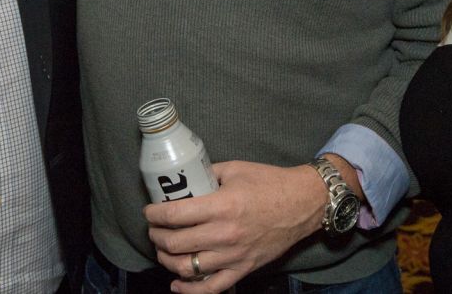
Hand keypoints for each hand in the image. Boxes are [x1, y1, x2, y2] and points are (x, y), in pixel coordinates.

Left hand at [144, 160, 327, 293]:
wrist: (302, 204)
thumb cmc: (270, 183)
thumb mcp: (235, 169)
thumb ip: (208, 174)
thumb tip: (186, 179)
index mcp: (222, 205)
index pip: (175, 215)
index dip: (154, 215)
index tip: (149, 212)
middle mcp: (225, 234)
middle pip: (175, 243)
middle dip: (156, 236)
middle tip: (154, 229)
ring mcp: (234, 255)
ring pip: (187, 268)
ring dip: (167, 260)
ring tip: (163, 250)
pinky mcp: (243, 269)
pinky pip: (211, 288)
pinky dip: (189, 291)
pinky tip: (177, 285)